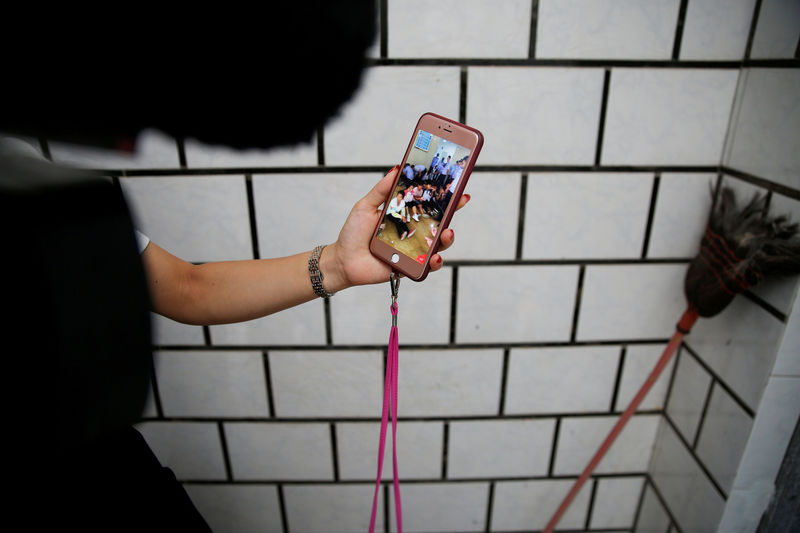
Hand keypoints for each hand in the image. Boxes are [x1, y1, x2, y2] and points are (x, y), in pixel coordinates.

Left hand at [322, 166, 469, 290]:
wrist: (343, 260)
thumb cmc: (353, 233)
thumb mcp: (366, 206)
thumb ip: (382, 190)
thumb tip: (396, 168)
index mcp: (405, 216)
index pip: (428, 204)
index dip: (443, 196)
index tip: (457, 186)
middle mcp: (413, 232)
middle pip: (439, 222)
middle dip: (453, 212)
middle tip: (459, 202)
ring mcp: (413, 250)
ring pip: (438, 245)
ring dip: (447, 239)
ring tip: (447, 233)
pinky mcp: (410, 267)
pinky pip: (427, 267)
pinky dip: (434, 263)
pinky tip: (434, 257)